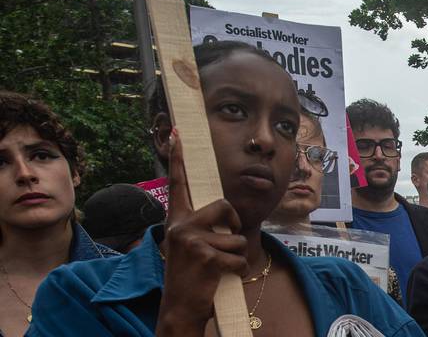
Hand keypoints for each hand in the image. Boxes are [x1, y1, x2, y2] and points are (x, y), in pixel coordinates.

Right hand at [156, 129, 248, 334]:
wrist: (180, 307)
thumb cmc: (192, 274)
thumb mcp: (191, 244)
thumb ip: (202, 225)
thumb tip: (223, 209)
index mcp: (176, 220)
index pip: (178, 184)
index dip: (179, 157)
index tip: (177, 131)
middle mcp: (180, 226)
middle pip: (224, 206)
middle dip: (233, 225)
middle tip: (222, 244)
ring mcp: (192, 241)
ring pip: (237, 237)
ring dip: (235, 255)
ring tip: (217, 266)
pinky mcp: (206, 256)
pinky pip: (239, 257)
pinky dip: (238, 269)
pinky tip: (221, 276)